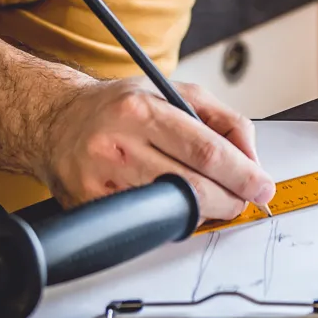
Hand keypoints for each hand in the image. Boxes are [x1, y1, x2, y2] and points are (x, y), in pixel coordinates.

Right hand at [39, 78, 274, 219]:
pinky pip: (146, 224)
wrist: (55, 122)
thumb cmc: (119, 107)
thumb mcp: (174, 92)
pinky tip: (175, 204)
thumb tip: (251, 158)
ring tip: (212, 196)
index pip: (204, 150)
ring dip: (204, 210)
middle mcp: (117, 145)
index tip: (262, 185)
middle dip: (230, 197)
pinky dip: (172, 219)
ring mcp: (101, 180)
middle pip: (192, 186)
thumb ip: (221, 120)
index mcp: (140, 110)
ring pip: (172, 210)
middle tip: (245, 197)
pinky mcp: (90, 207)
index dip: (241, 173)